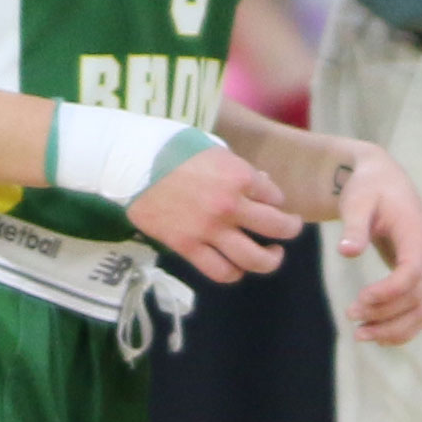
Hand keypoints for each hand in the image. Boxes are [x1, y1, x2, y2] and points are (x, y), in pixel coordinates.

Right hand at [130, 141, 310, 283]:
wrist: (131, 164)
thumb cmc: (171, 149)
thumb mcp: (213, 148)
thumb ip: (239, 168)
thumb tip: (261, 184)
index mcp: (238, 175)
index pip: (275, 195)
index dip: (276, 198)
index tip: (270, 200)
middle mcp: (230, 205)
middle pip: (277, 228)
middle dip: (289, 229)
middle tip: (290, 229)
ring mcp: (209, 229)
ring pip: (254, 259)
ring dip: (269, 260)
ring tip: (271, 255)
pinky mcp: (188, 246)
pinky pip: (220, 271)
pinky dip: (233, 273)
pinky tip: (236, 268)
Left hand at [320, 140, 421, 347]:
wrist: (383, 180)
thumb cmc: (368, 188)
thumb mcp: (356, 200)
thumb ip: (354, 225)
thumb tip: (347, 251)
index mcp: (417, 231)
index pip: (412, 272)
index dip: (388, 292)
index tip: (359, 300)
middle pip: (416, 296)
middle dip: (384, 313)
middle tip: (350, 315)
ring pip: (421, 309)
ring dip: (393, 327)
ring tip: (360, 335)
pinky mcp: (420, 275)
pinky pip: (419, 308)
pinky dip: (402, 327)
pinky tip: (377, 335)